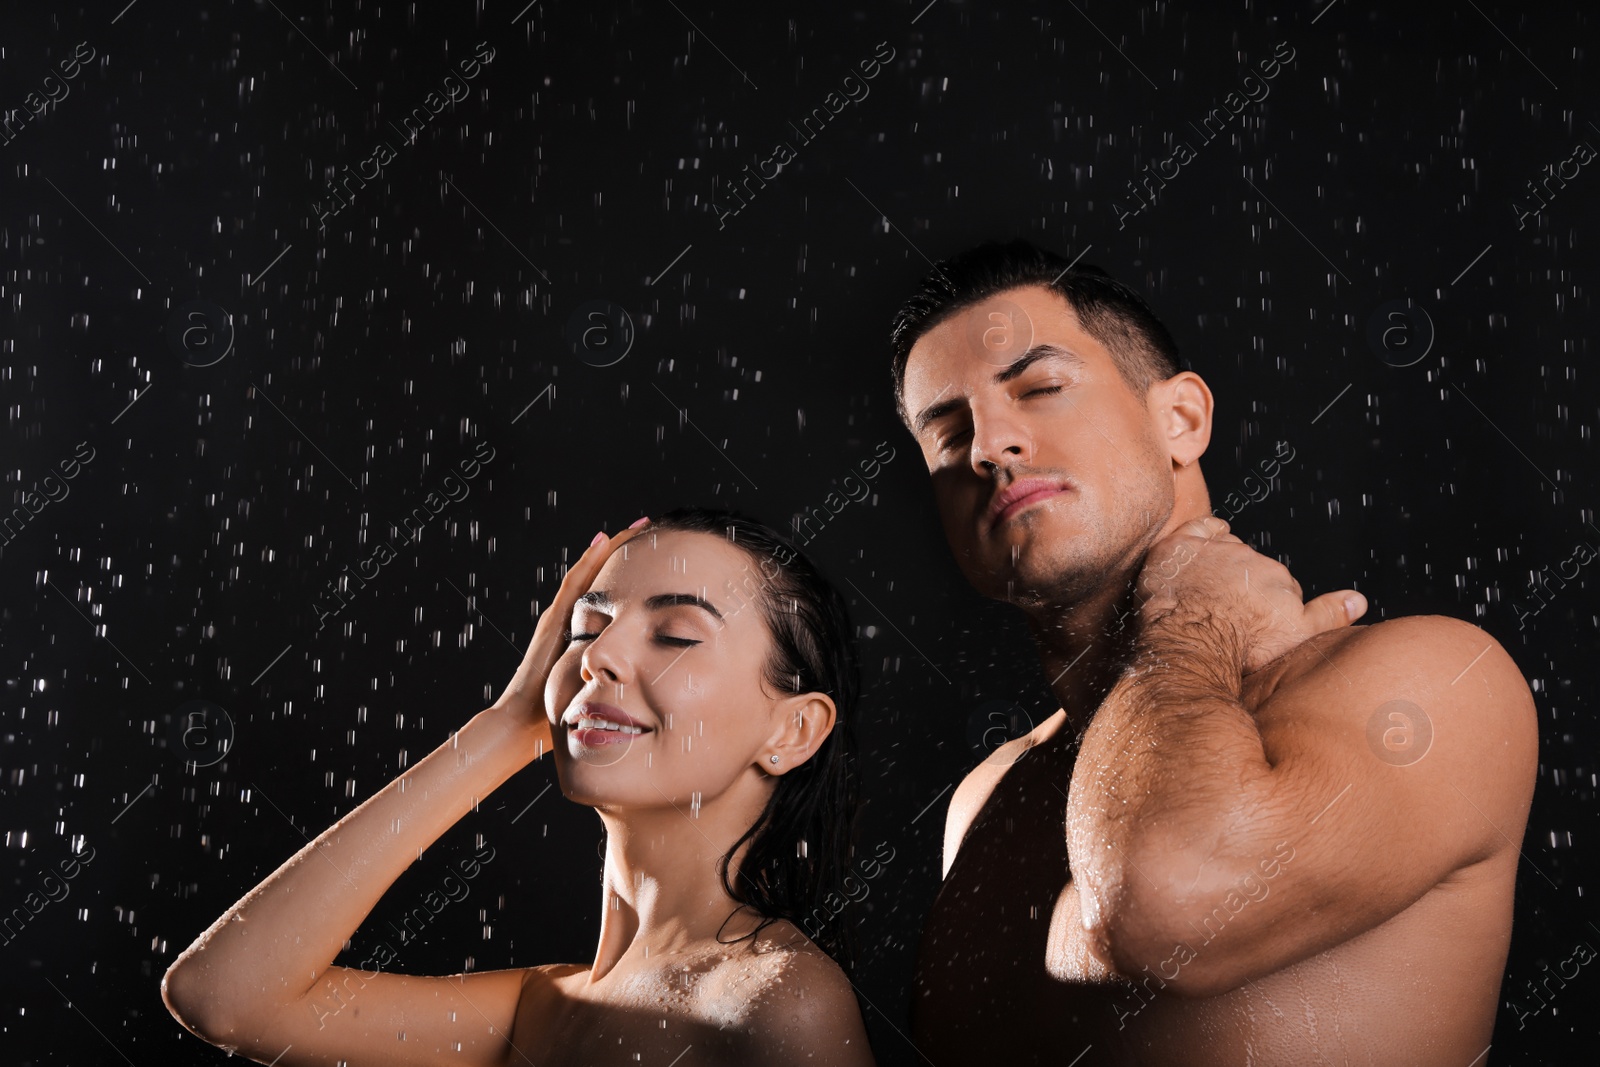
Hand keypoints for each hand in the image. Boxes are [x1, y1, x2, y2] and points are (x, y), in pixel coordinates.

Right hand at [489, 522, 648, 750]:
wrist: (520, 722)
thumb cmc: (555, 715)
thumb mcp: (592, 695)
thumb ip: (611, 689)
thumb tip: (644, 696)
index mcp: (579, 637)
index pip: (608, 599)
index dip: (629, 577)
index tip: (654, 557)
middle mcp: (568, 621)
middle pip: (598, 579)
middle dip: (622, 554)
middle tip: (648, 528)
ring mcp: (558, 618)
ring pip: (587, 573)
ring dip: (609, 549)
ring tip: (634, 526)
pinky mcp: (553, 620)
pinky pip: (574, 584)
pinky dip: (589, 561)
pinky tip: (604, 541)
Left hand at [1135, 517, 1365, 672]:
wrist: (1194, 641)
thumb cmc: (1243, 645)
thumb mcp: (1298, 636)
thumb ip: (1329, 615)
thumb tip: (1358, 600)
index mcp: (1278, 577)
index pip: (1277, 583)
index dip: (1267, 601)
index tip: (1255, 618)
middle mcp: (1248, 557)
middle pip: (1249, 565)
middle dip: (1243, 582)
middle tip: (1228, 608)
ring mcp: (1212, 551)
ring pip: (1223, 548)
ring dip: (1220, 561)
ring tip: (1210, 587)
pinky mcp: (1179, 548)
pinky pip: (1196, 528)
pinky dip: (1203, 531)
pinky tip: (1206, 538)